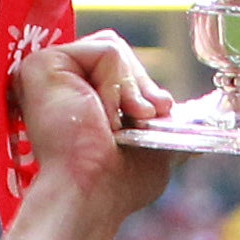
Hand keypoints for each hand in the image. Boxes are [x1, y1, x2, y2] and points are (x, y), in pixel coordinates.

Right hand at [11, 32, 172, 225]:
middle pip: (116, 54)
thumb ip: (164, 132)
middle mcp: (56, 85)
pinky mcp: (43, 64)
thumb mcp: (151, 152)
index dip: (140, 87)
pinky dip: (117, 82)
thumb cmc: (116, 184)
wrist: (92, 191)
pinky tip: (105, 115)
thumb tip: (196, 131)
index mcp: (73, 102)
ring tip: (122, 122)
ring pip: (113, 48)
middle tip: (145, 116)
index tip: (156, 113)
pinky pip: (105, 51)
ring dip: (130, 88)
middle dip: (142, 86)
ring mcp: (47, 74)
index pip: (115, 70)